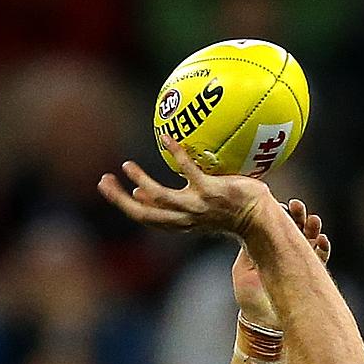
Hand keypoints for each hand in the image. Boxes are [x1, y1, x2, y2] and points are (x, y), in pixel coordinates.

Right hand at [98, 135, 270, 236]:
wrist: (260, 219)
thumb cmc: (235, 211)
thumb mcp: (202, 208)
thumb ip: (178, 199)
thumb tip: (149, 188)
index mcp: (181, 224)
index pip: (148, 218)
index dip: (128, 206)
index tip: (115, 191)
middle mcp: (185, 219)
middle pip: (144, 215)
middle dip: (120, 201)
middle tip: (104, 181)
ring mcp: (197, 207)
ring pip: (160, 198)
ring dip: (141, 181)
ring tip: (127, 166)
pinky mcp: (211, 193)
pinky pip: (189, 172)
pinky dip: (177, 155)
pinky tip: (167, 139)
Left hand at [234, 199, 330, 326]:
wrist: (264, 324)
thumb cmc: (250, 299)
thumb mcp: (242, 271)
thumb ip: (248, 251)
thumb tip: (252, 228)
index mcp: (266, 249)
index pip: (276, 226)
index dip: (280, 215)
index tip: (281, 206)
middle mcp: (284, 254)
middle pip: (294, 229)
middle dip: (298, 216)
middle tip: (297, 207)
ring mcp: (298, 264)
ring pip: (309, 239)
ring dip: (313, 228)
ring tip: (314, 221)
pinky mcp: (309, 275)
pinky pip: (320, 258)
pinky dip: (323, 248)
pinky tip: (322, 241)